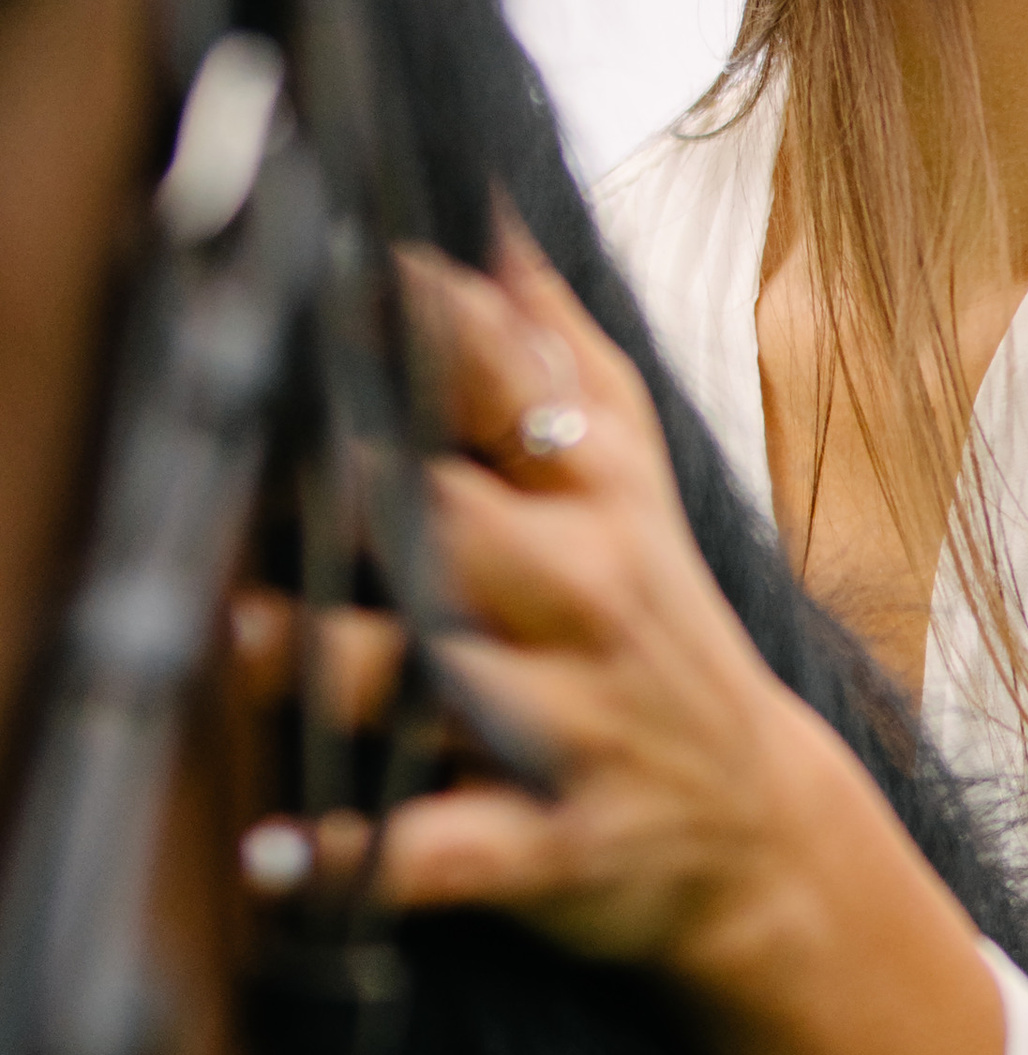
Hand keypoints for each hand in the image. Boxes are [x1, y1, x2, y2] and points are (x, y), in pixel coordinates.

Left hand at [239, 218, 1006, 1054]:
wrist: (756, 828)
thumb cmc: (649, 622)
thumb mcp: (621, 470)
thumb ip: (542, 339)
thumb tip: (478, 194)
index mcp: (591, 490)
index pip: (505, 382)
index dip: (420, 327)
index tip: (335, 273)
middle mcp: (582, 593)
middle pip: (455, 521)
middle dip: (357, 495)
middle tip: (258, 468)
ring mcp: (572, 723)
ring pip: (440, 681)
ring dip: (332, 663)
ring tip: (244, 639)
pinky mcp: (555, 844)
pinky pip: (450, 853)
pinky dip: (365, 860)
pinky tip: (283, 855)